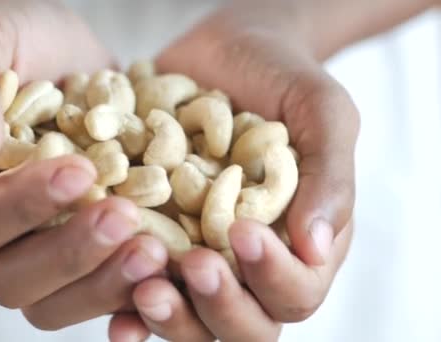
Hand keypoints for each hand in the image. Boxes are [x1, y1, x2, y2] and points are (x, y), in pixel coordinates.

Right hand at [0, 1, 167, 329]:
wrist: (68, 57)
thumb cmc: (20, 39)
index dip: (24, 206)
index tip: (81, 172)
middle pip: (9, 279)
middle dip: (70, 255)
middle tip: (126, 219)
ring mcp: (39, 245)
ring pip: (54, 303)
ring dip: (104, 284)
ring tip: (157, 250)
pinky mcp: (85, 251)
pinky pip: (99, 294)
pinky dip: (131, 293)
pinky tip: (170, 269)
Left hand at [109, 1, 358, 339]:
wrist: (225, 54)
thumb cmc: (282, 80)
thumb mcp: (322, 113)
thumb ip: (329, 176)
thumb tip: (315, 247)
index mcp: (298, 245)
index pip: (296, 291)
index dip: (271, 275)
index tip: (240, 230)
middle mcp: (247, 265)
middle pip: (244, 325)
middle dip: (219, 304)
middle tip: (193, 264)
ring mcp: (197, 255)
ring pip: (191, 321)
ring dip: (169, 315)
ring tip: (143, 287)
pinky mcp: (155, 240)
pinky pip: (139, 288)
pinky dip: (124, 304)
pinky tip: (113, 308)